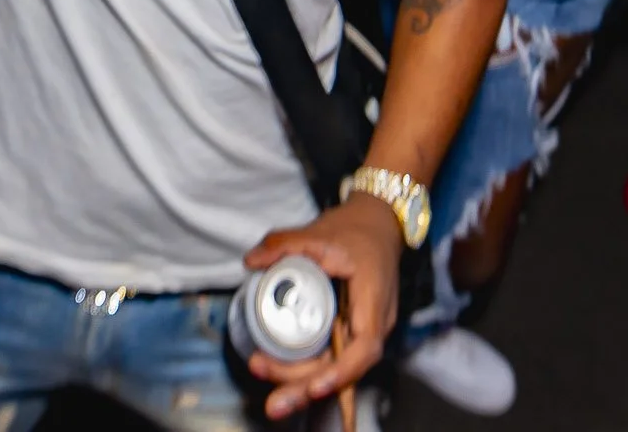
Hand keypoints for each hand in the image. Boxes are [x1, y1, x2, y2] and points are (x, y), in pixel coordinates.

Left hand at [242, 195, 401, 419]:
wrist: (375, 225)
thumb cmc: (354, 231)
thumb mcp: (319, 232)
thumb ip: (284, 243)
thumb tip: (251, 261)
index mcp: (372, 300)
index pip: (365, 347)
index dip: (342, 371)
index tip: (316, 384)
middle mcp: (373, 322)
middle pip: (345, 367)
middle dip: (308, 387)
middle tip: (274, 401)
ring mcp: (362, 329)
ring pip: (336, 366)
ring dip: (303, 383)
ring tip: (267, 386)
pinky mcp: (350, 329)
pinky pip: (332, 356)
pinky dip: (308, 369)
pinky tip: (280, 375)